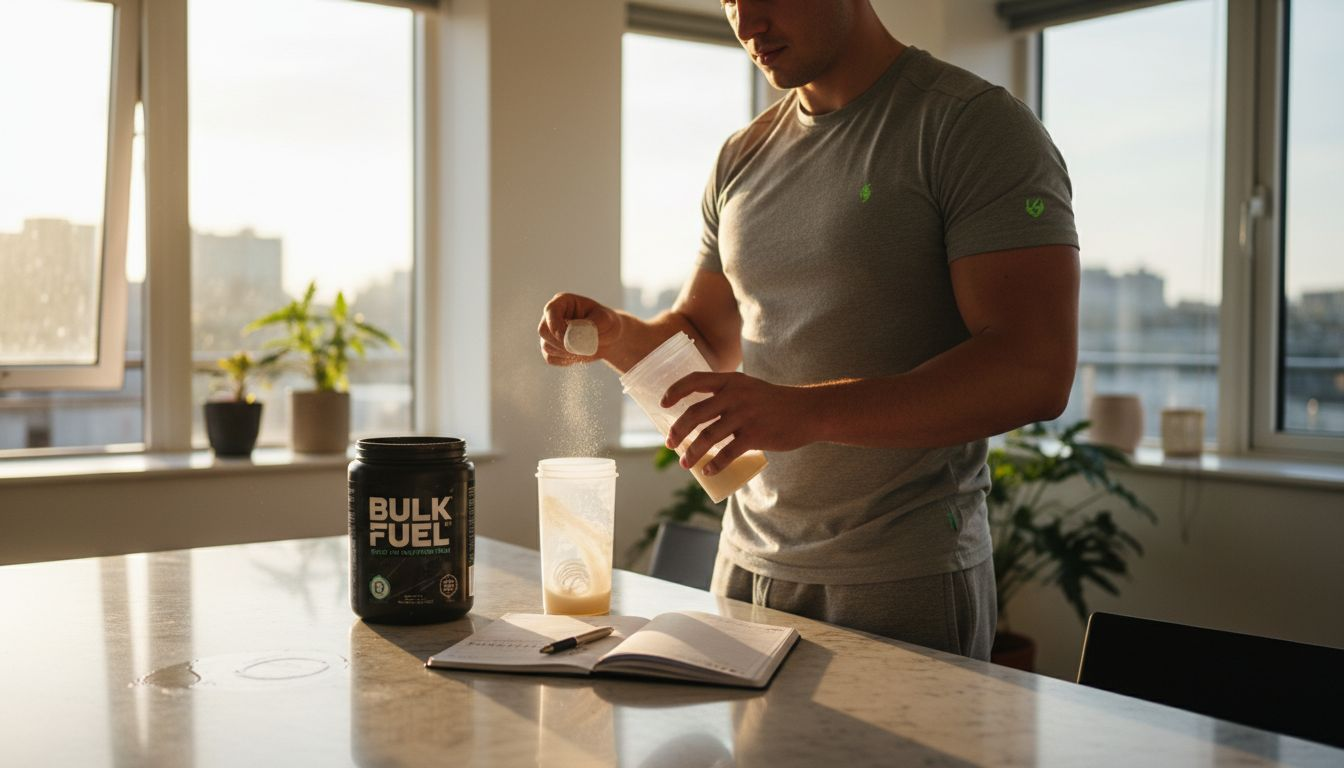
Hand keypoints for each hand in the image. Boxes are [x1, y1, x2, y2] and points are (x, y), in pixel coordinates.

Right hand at [537, 293, 621, 365]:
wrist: (608, 339)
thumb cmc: (607, 324)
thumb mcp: (605, 320)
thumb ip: (591, 325)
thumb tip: (575, 336)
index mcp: (563, 302)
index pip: (551, 311)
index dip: (556, 325)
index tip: (568, 338)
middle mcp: (553, 316)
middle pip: (543, 330)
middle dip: (561, 342)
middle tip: (581, 348)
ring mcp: (550, 332)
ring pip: (547, 346)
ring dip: (566, 353)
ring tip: (586, 350)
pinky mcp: (551, 347)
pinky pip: (550, 358)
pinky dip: (565, 361)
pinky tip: (579, 355)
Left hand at [662, 372, 816, 475]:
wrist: (807, 411)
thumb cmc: (774, 402)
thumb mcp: (749, 388)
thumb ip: (727, 395)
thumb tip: (698, 416)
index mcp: (731, 381)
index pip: (695, 380)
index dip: (675, 391)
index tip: (663, 405)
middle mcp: (735, 395)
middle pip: (695, 413)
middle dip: (677, 430)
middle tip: (669, 443)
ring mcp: (745, 415)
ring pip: (708, 437)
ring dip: (692, 453)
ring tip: (685, 464)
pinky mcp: (756, 435)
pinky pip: (728, 453)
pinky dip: (715, 464)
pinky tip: (708, 471)